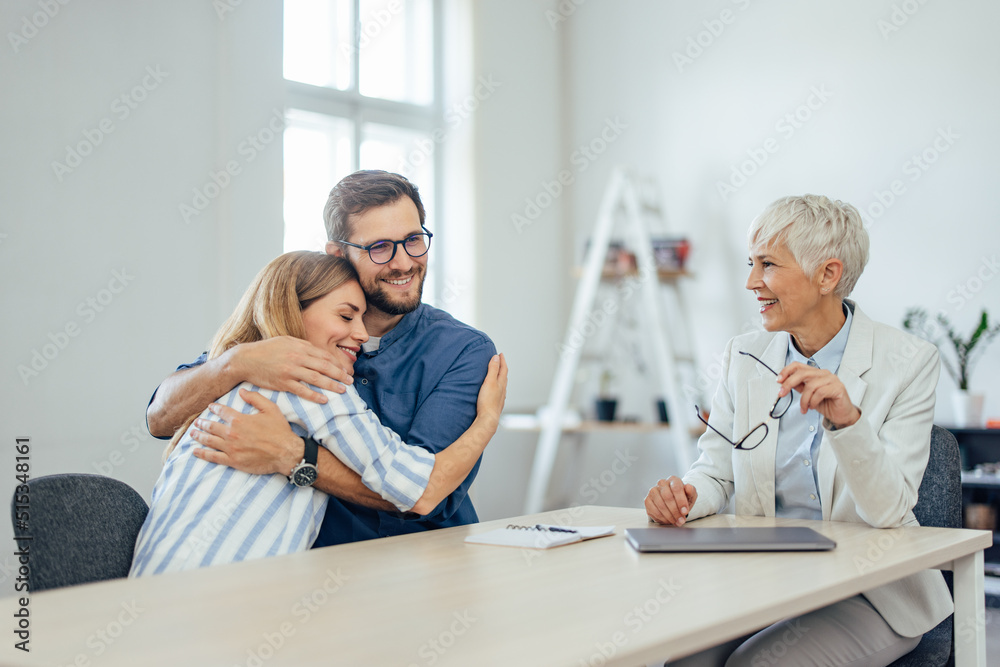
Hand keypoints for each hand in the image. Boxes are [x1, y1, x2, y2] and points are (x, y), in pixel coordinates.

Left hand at [190, 388, 302, 474]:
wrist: (285, 453)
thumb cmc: (280, 431)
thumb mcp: (271, 409)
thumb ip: (256, 398)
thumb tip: (242, 391)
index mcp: (239, 420)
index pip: (222, 412)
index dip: (215, 408)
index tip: (210, 407)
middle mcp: (232, 433)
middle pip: (211, 426)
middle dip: (202, 423)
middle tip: (197, 421)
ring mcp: (231, 448)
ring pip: (209, 441)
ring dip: (199, 436)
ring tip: (192, 433)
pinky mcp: (233, 460)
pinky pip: (213, 457)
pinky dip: (203, 454)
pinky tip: (195, 451)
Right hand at [227, 336, 352, 403]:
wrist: (246, 359)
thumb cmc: (266, 350)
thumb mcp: (286, 341)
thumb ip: (302, 346)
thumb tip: (318, 352)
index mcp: (299, 347)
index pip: (324, 355)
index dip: (337, 363)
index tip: (345, 370)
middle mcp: (297, 358)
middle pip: (324, 367)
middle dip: (340, 374)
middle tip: (350, 381)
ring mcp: (290, 371)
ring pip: (316, 379)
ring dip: (332, 385)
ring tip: (342, 390)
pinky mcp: (283, 383)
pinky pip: (302, 391)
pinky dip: (314, 396)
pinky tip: (324, 400)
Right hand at [475, 354, 507, 431]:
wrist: (488, 419)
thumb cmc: (487, 402)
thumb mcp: (489, 381)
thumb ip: (493, 369)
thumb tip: (496, 357)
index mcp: (501, 383)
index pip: (503, 369)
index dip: (502, 361)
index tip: (500, 354)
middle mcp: (502, 390)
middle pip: (504, 376)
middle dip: (502, 368)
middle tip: (499, 362)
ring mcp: (500, 397)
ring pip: (502, 385)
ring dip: (500, 378)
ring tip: (497, 375)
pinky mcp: (495, 404)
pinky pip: (499, 392)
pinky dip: (497, 387)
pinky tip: (494, 391)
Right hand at [645, 476, 697, 526]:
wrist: (673, 503)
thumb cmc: (682, 499)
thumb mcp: (690, 496)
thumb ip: (691, 491)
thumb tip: (688, 487)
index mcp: (673, 480)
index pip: (676, 488)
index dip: (681, 501)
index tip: (685, 511)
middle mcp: (662, 483)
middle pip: (667, 497)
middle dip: (675, 511)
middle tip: (681, 520)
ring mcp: (653, 491)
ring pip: (660, 505)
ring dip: (669, 516)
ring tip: (676, 521)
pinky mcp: (647, 500)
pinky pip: (653, 510)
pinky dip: (662, 518)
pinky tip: (668, 520)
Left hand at [776, 362, 860, 427]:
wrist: (841, 415)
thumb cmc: (826, 404)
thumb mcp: (807, 395)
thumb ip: (798, 387)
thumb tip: (783, 382)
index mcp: (816, 373)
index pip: (798, 365)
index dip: (786, 371)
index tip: (778, 380)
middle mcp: (824, 373)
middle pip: (802, 373)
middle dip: (789, 383)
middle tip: (782, 393)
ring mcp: (832, 379)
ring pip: (811, 385)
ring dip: (804, 399)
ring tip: (804, 408)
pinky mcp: (838, 387)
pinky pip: (820, 392)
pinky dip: (813, 401)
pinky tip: (813, 407)